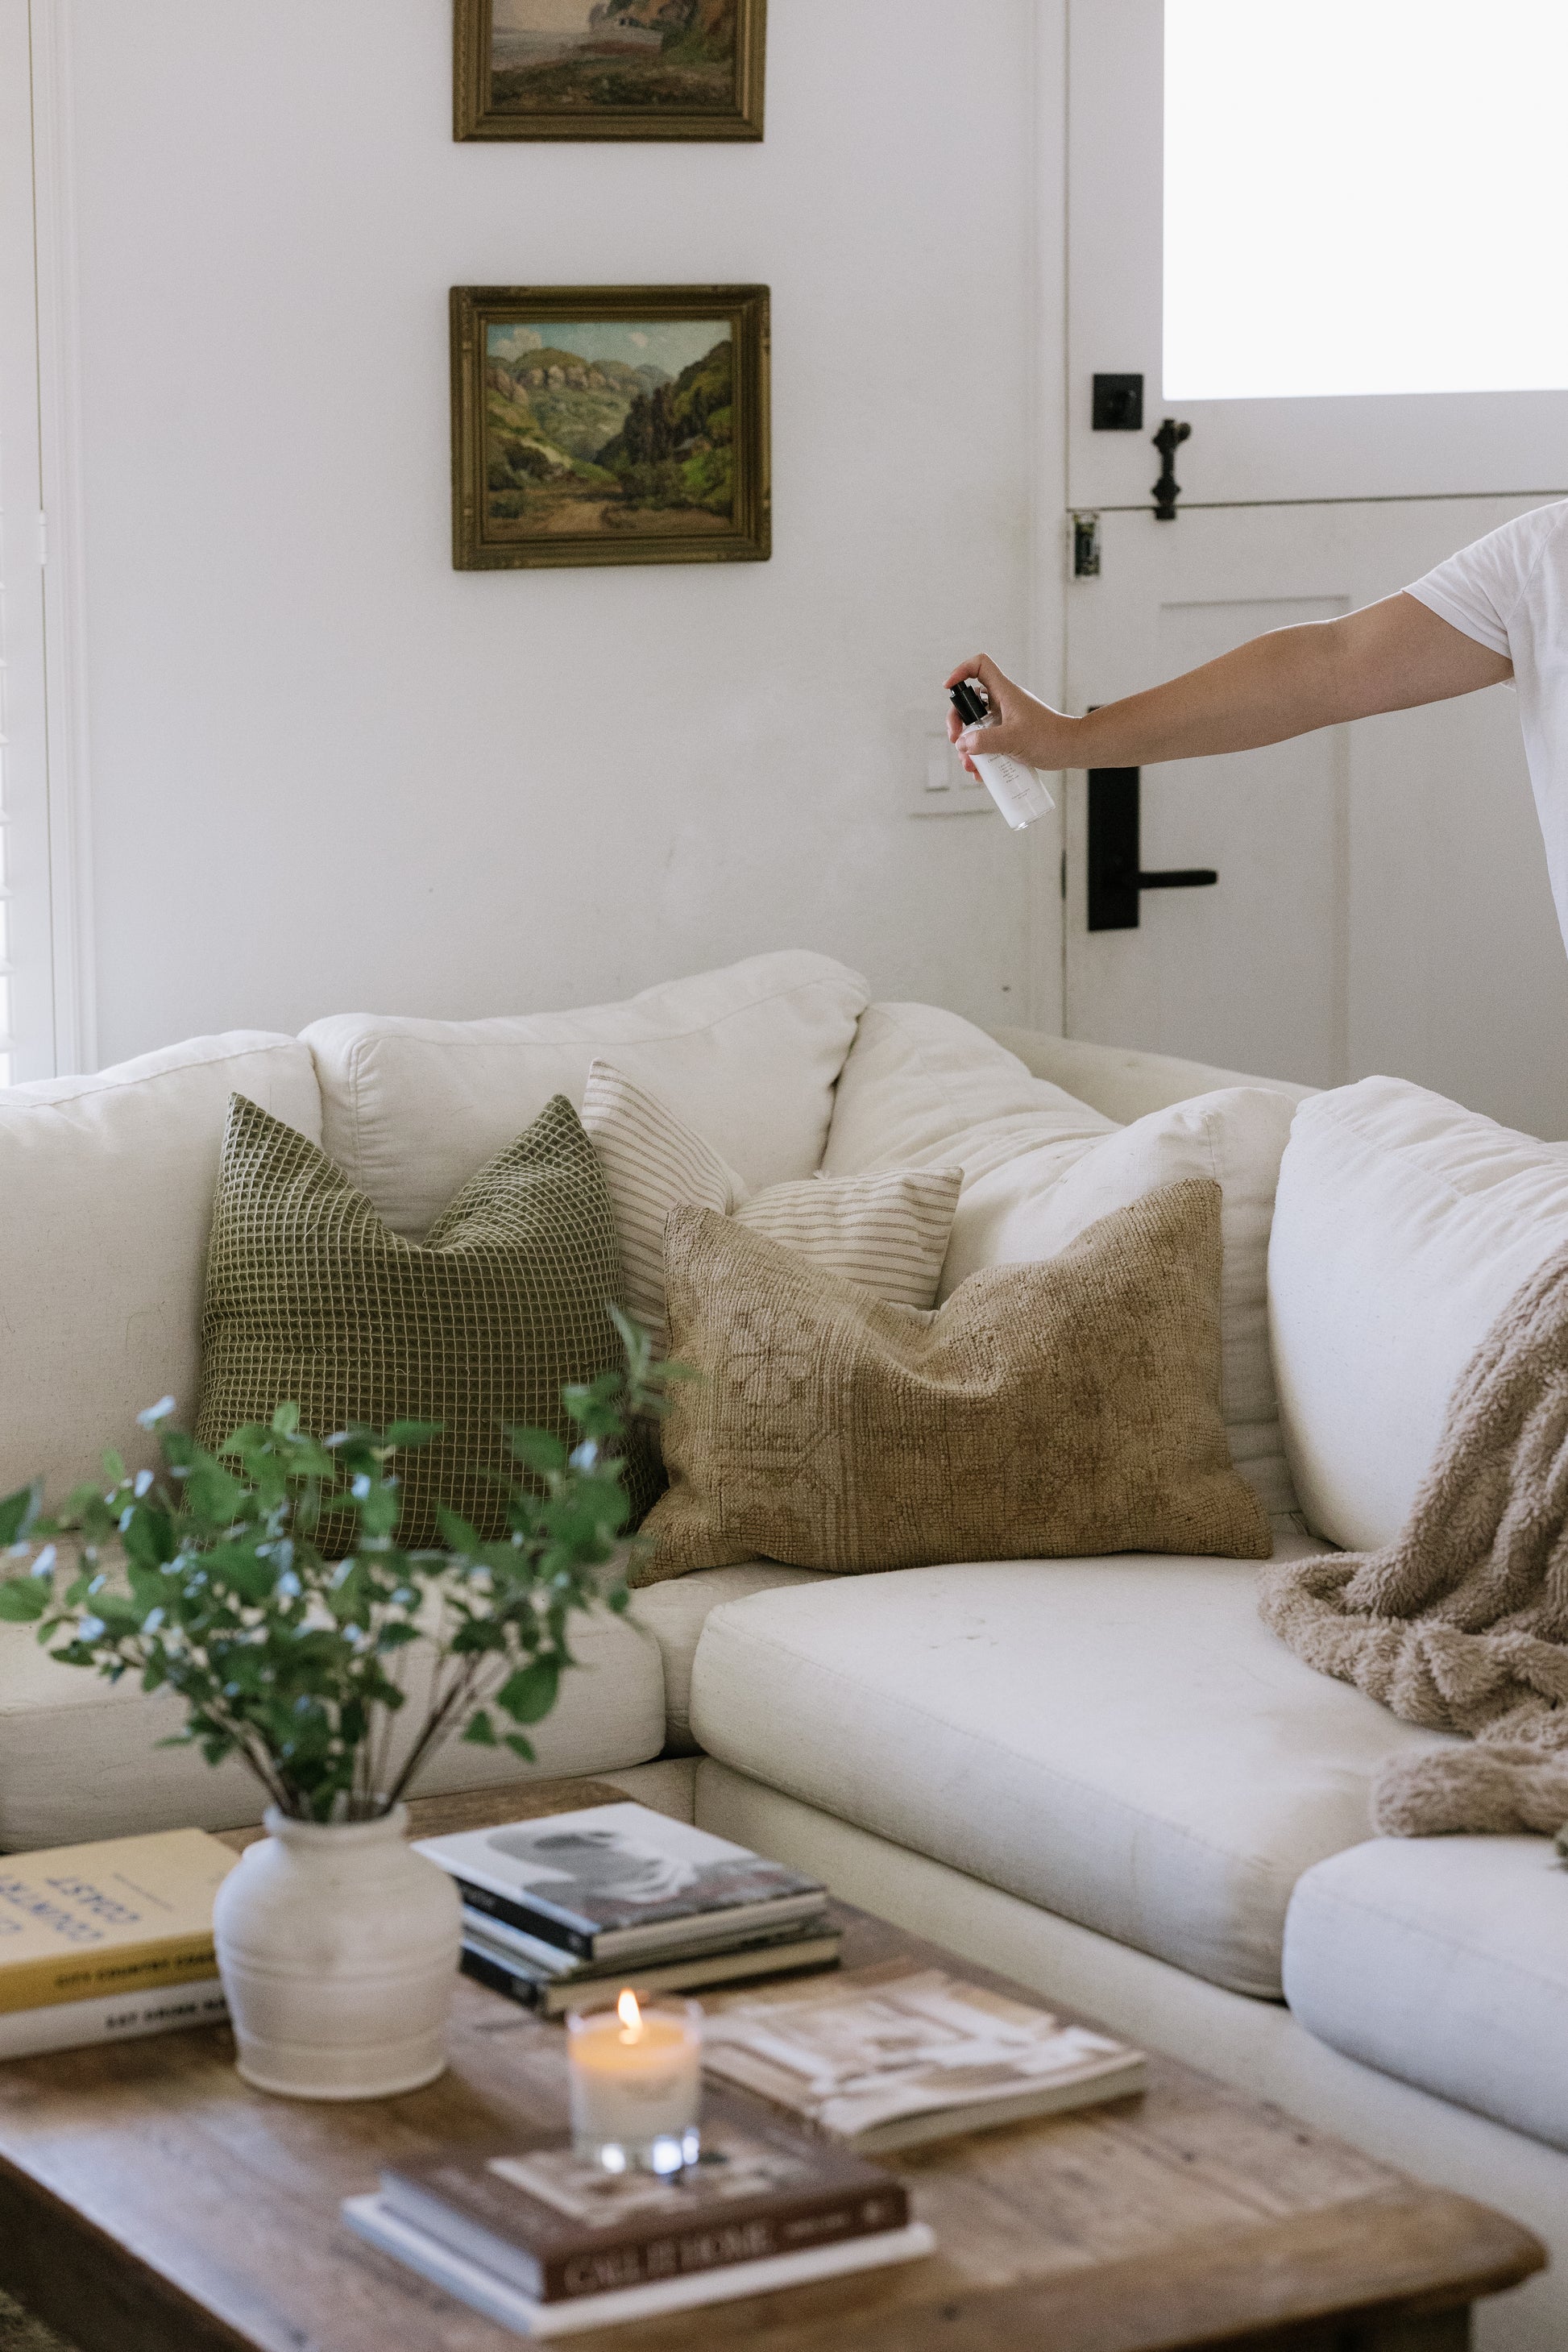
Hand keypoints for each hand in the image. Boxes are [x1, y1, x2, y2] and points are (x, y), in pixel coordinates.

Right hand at [944, 655, 1079, 775]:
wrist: (1070, 749)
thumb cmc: (1049, 737)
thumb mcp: (1013, 739)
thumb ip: (985, 741)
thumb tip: (963, 745)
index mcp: (1004, 692)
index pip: (979, 666)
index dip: (961, 671)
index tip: (948, 687)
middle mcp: (1002, 702)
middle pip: (969, 703)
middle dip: (958, 722)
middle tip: (957, 740)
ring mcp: (1004, 719)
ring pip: (976, 726)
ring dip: (968, 746)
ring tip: (970, 765)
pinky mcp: (1008, 735)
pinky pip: (987, 742)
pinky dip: (981, 755)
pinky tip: (982, 773)